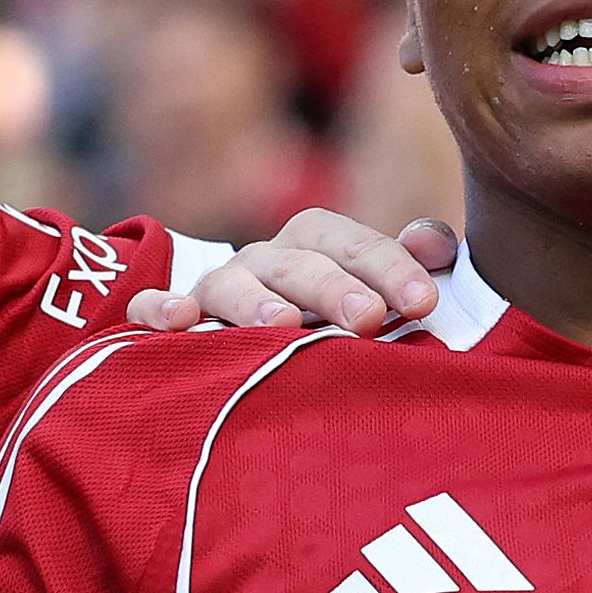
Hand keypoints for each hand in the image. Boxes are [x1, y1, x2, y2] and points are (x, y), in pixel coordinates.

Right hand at [132, 211, 456, 334]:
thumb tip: (440, 244)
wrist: (246, 348)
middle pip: (299, 263)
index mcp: (315, 247)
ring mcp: (215, 289)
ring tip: (283, 326)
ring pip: (231, 283)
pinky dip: (160, 309)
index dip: (390, 268)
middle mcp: (266, 262)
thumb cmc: (327, 325)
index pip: (353, 244)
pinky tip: (178, 320)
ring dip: (256, 302)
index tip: (424, 303)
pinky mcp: (167, 321)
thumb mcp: (372, 293)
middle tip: (368, 319)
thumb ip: (408, 267)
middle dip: (334, 288)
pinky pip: (151, 308)